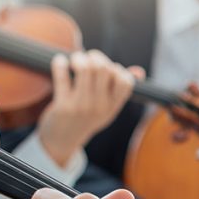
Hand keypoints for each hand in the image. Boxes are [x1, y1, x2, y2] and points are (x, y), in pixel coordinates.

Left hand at [36, 50, 141, 166]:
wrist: (62, 142)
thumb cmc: (85, 119)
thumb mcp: (107, 109)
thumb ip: (120, 90)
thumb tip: (138, 71)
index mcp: (112, 107)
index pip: (126, 81)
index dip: (116, 68)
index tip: (106, 69)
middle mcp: (99, 107)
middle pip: (104, 69)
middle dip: (95, 56)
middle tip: (87, 58)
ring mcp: (81, 106)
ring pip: (85, 69)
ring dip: (78, 57)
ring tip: (75, 59)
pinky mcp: (62, 106)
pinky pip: (62, 77)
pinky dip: (60, 63)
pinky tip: (59, 61)